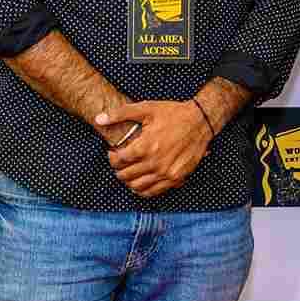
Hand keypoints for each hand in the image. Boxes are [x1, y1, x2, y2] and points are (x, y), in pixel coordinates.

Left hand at [95, 99, 210, 196]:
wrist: (200, 121)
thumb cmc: (173, 114)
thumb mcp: (146, 108)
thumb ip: (120, 114)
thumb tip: (99, 119)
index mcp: (145, 146)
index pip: (118, 161)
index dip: (112, 157)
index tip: (113, 152)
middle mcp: (155, 163)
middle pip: (125, 175)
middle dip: (118, 169)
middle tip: (121, 162)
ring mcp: (166, 173)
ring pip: (137, 186)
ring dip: (129, 181)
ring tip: (129, 172)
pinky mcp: (176, 178)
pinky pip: (153, 192)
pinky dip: (143, 190)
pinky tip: (141, 182)